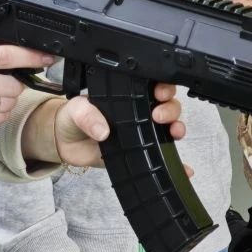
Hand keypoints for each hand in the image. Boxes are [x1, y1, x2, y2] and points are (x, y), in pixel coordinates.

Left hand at [51, 84, 188, 171]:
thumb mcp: (76, 111)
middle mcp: (137, 111)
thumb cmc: (72, 119)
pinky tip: (185, 167)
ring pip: (169, 127)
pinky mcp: (140, 151)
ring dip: (177, 128)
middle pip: (167, 104)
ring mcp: (141, 131)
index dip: (162, 86)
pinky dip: (177, 162)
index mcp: (125, 94)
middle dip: (171, 108)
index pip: (151, 85)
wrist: (66, 144)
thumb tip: (103, 130)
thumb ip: (87, 116)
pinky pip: (162, 156)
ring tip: (174, 132)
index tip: (159, 93)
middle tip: (159, 115)